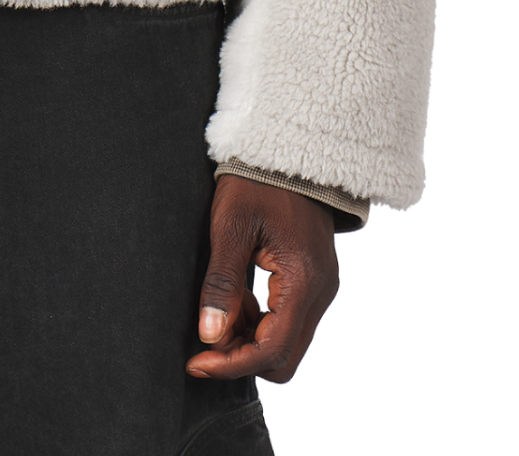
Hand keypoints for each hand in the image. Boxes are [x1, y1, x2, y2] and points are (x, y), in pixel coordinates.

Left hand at [187, 176, 338, 384]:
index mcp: (302, 282)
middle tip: (207, 340)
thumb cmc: (259, 182)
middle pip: (283, 359)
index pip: (270, 352)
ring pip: (286, 343)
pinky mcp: (314, 283)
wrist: (287, 154)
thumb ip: (222, 284)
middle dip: (242, 357)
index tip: (198, 362)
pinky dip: (262, 323)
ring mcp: (320, 289)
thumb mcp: (230, 228)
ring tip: (220, 312)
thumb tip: (210, 335)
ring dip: (251, 340)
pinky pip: (289, 322)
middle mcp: (319, 293)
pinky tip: (240, 300)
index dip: (231, 364)